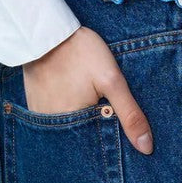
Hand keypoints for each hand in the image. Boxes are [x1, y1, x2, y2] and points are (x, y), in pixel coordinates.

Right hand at [21, 26, 154, 153]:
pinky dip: (67, 115)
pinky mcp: (35, 107)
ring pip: (70, 132)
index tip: (123, 135)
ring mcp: (42, 119)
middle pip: (83, 142)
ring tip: (87, 101)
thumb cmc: (80, 52)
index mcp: (75, 128)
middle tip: (102, 108)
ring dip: (81, 124)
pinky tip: (74, 98)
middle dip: (98, 134)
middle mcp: (54, 130)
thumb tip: (146, 147)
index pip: (99, 151)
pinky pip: (55, 121)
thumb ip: (129, 113)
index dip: (114, 143)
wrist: (47, 31)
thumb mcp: (111, 79)